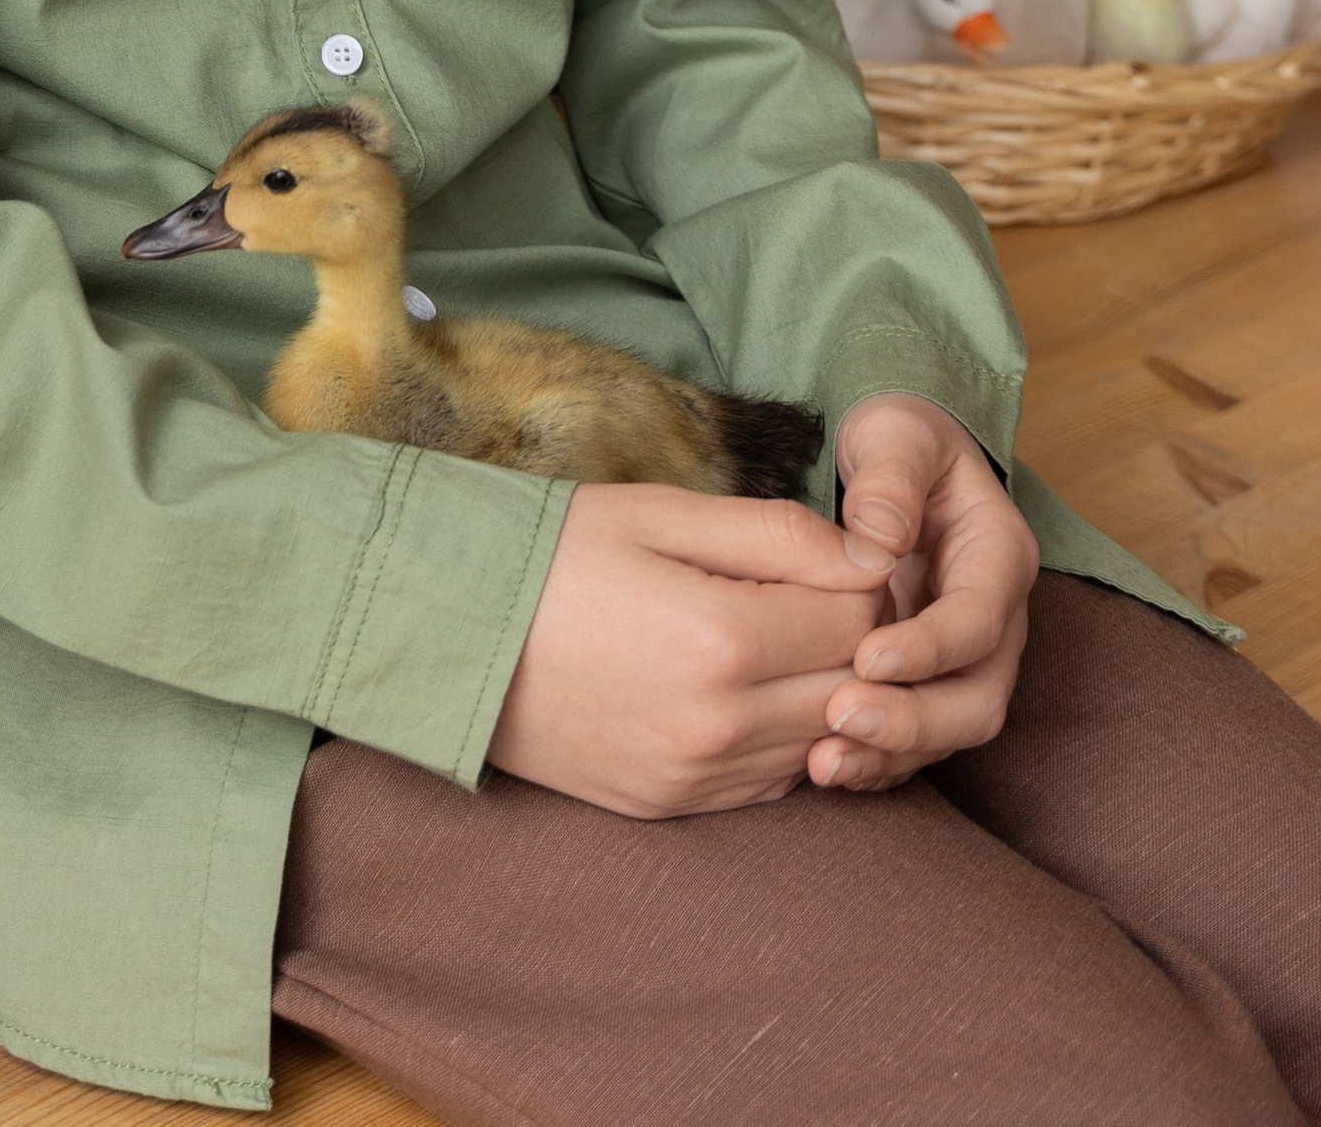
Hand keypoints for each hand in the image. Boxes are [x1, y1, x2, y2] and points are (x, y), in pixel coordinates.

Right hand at [488, 481, 886, 818]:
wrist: (449, 631)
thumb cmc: (554, 552)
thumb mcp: (659, 514)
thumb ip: (775, 532)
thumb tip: (871, 556)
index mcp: (722, 639)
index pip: (861, 621)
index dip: (862, 581)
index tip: (832, 556)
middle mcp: (720, 725)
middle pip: (854, 688)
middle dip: (854, 638)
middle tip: (811, 591)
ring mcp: (694, 776)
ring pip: (821, 743)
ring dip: (820, 692)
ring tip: (777, 636)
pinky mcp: (670, 806)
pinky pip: (771, 784)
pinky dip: (781, 739)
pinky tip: (744, 690)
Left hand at [808, 394, 1036, 793]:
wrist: (898, 463)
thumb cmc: (899, 441)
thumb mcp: (896, 434)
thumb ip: (891, 477)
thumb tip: (880, 538)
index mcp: (999, 555)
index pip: (981, 618)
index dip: (932, 647)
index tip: (869, 657)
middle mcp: (995, 619)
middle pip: (979, 695)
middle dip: (916, 719)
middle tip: (842, 716)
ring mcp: (965, 659)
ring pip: (951, 730)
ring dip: (893, 752)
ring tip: (824, 762)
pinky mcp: (929, 683)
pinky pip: (917, 739)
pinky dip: (878, 760)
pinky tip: (823, 767)